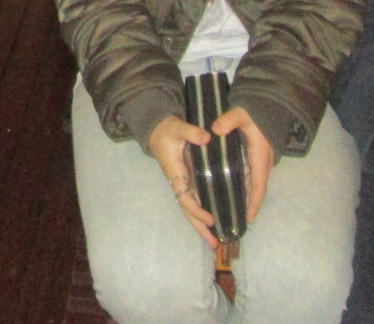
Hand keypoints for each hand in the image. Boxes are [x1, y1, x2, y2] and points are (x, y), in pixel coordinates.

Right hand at [148, 115, 218, 248]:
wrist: (157, 128)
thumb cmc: (167, 129)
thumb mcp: (177, 127)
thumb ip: (191, 132)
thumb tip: (207, 138)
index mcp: (175, 173)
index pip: (185, 197)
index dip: (197, 210)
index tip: (211, 219)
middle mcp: (178, 182)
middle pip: (187, 210)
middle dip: (200, 228)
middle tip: (215, 245)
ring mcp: (183, 182)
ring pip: (191, 208)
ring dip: (201, 225)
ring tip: (216, 241)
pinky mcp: (188, 179)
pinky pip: (195, 200)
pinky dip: (203, 212)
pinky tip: (214, 220)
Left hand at [211, 107, 274, 223]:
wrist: (268, 104)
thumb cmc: (255, 111)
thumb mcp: (241, 114)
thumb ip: (229, 120)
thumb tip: (215, 129)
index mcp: (259, 157)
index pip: (258, 185)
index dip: (254, 202)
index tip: (250, 218)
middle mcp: (263, 163)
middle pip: (257, 190)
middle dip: (250, 206)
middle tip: (238, 222)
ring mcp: (261, 161)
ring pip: (254, 184)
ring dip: (247, 198)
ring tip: (235, 213)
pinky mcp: (256, 157)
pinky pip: (251, 177)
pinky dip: (245, 188)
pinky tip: (233, 192)